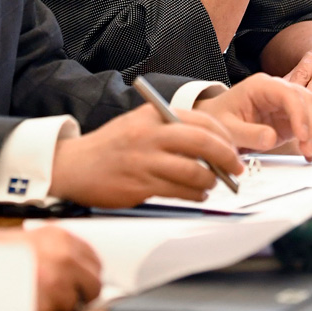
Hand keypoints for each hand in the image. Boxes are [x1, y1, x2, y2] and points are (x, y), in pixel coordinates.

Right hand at [0, 227, 103, 310]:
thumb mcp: (28, 239)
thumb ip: (54, 249)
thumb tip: (75, 265)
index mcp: (59, 236)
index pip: (94, 259)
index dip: (86, 273)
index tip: (81, 280)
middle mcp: (64, 256)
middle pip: (94, 283)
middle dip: (80, 292)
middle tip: (60, 294)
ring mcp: (58, 281)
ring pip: (76, 302)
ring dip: (60, 304)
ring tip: (35, 295)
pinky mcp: (47, 304)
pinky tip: (27, 302)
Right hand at [50, 103, 243, 206]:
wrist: (74, 166)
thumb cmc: (111, 147)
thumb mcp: (139, 124)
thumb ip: (171, 129)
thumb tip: (211, 144)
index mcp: (153, 115)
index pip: (200, 120)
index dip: (223, 135)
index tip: (234, 147)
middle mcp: (150, 134)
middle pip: (203, 143)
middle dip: (227, 158)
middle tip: (236, 168)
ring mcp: (145, 160)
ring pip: (194, 172)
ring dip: (211, 181)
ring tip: (212, 184)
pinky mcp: (141, 184)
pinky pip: (180, 191)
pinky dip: (195, 195)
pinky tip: (197, 194)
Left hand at [194, 72, 311, 159]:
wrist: (217, 120)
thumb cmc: (219, 118)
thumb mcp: (227, 128)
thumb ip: (247, 133)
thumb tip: (270, 138)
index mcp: (261, 86)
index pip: (289, 93)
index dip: (300, 113)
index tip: (301, 136)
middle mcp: (278, 89)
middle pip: (308, 99)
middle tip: (307, 149)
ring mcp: (287, 102)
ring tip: (311, 152)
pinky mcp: (292, 116)